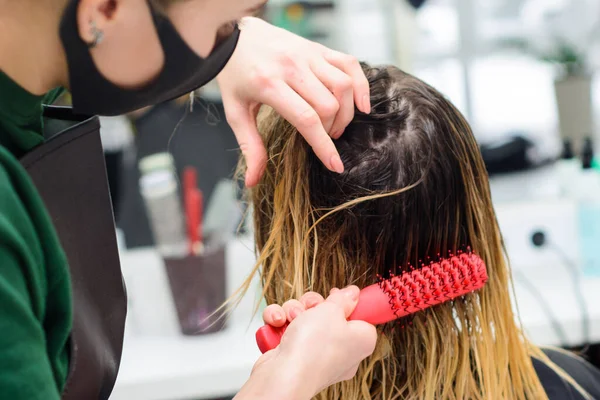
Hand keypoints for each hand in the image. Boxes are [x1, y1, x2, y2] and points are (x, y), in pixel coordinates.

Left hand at [217, 17, 370, 186]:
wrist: (235, 34)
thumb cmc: (235, 76)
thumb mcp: (235, 112)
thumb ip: (250, 146)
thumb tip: (255, 181)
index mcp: (269, 84)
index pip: (306, 118)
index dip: (323, 145)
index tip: (336, 165)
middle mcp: (292, 66)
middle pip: (328, 105)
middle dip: (331, 129)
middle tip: (323, 137)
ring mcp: (308, 54)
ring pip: (343, 86)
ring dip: (345, 112)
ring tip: (334, 124)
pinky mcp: (318, 48)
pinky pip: (350, 64)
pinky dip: (361, 85)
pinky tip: (361, 105)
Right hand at [235, 287, 376, 399]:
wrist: (283, 375)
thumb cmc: (313, 347)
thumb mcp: (332, 310)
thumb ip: (343, 299)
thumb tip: (352, 294)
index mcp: (360, 341)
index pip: (359, 316)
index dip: (346, 303)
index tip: (335, 297)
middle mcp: (341, 351)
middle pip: (328, 314)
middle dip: (311, 305)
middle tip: (309, 308)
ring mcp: (316, 355)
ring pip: (304, 319)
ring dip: (292, 311)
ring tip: (289, 318)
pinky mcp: (294, 356)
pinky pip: (288, 330)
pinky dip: (280, 324)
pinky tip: (277, 323)